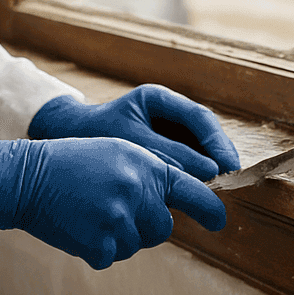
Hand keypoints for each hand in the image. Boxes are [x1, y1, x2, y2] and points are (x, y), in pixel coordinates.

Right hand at [0, 137, 226, 269]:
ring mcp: (119, 219)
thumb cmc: (70, 162)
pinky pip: (110, 257)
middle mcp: (137, 191)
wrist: (26, 178)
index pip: (193, 191)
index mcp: (145, 165)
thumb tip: (173, 204)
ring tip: (89, 212)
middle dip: (144, 225)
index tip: (218, 222)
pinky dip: (95, 248)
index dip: (210, 210)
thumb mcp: (115, 152)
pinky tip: (76, 226)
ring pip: (136, 245)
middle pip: (162, 227)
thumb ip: (149, 174)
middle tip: (111, 209)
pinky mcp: (100, 244)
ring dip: (118, 237)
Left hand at [27, 86, 240, 179]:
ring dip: (209, 168)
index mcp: (157, 99)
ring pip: (197, 149)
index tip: (227, 166)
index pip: (199, 117)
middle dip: (219, 155)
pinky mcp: (160, 151)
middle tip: (230, 178)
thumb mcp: (130, 142)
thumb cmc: (91, 136)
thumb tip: (209, 171)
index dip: (217, 142)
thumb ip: (168, 153)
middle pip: (204, 132)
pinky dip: (192, 177)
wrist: (63, 141)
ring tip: (219, 190)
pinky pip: (183, 162)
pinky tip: (197, 195)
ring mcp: (164, 131)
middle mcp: (166, 113)